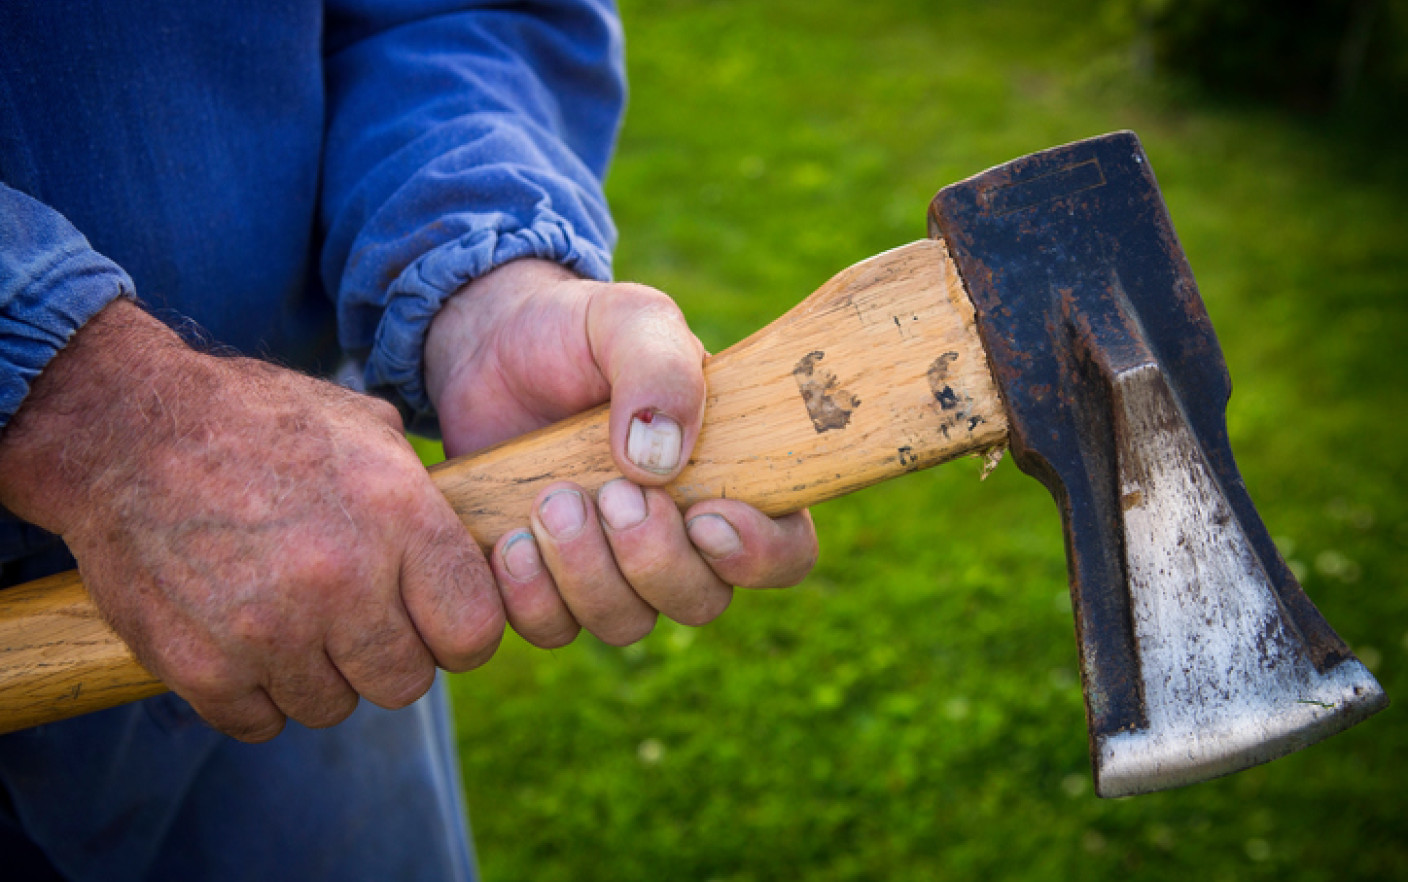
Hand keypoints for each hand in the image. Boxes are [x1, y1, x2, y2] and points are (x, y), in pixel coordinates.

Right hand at [0, 301, 503, 740]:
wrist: (124, 430)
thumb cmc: (256, 421)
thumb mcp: (364, 427)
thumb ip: (423, 496)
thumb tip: (471, 543)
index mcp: (397, 516)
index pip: (475, 631)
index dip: (459, 632)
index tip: (434, 621)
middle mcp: (342, 580)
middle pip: (407, 683)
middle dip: (388, 657)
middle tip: (354, 620)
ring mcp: (270, 631)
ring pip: (334, 706)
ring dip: (318, 675)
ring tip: (289, 617)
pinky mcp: (203, 667)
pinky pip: (261, 721)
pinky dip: (254, 693)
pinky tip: (242, 638)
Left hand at [425, 260, 816, 647]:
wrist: (487, 343)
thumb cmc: (578, 331)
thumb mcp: (629, 320)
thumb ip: (660, 368)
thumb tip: (661, 458)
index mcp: (729, 476)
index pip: (784, 550)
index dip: (757, 556)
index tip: (706, 517)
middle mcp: (679, 536)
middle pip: (702, 602)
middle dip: (654, 560)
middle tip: (608, 494)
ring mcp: (612, 567)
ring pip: (626, 623)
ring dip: (587, 575)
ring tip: (548, 501)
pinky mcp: (545, 582)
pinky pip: (552, 629)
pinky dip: (530, 596)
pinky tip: (509, 540)